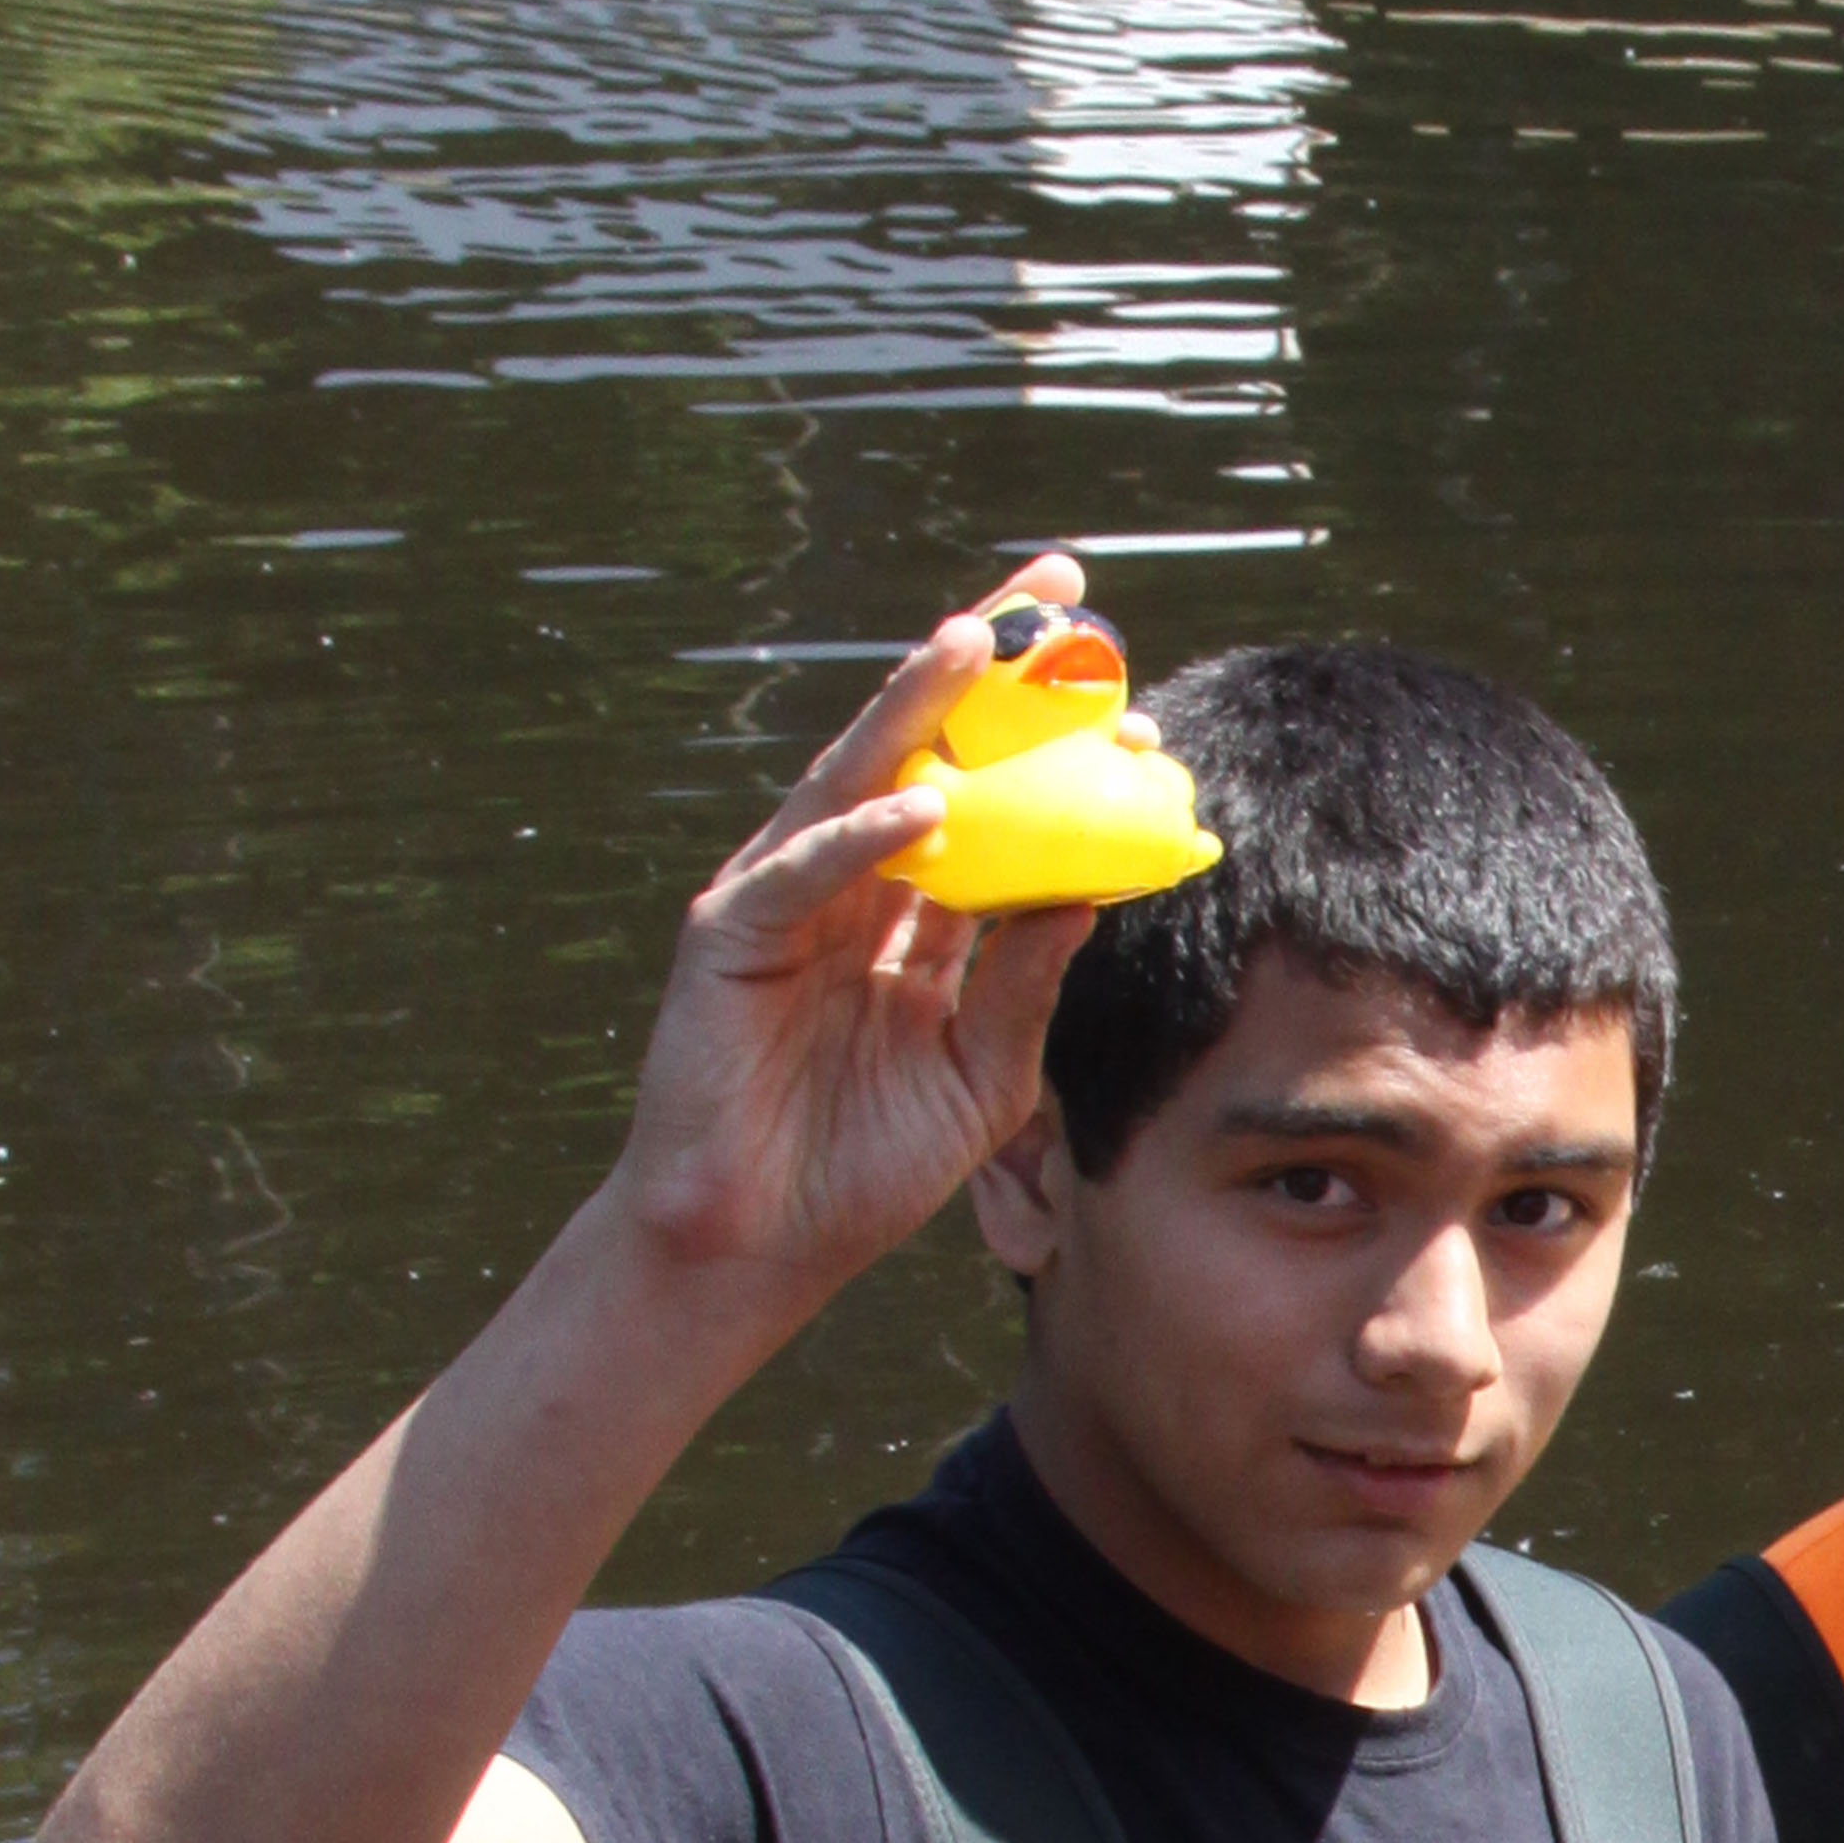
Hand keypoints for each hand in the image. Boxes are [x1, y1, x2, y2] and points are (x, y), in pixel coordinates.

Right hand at [603, 557, 1104, 1338]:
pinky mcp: (730, 938)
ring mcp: (783, 900)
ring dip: (914, 709)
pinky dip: (862, 837)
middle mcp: (846, 882)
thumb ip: (1026, 980)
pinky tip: (923, 806)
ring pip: (854, 780)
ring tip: (975, 644)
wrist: (759, 1248)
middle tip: (1052, 594)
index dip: (1035, 724)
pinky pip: (804, 871)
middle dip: (981, 666)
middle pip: (920, 748)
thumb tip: (1094, 888)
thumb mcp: (981, 1070)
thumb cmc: (861, 1168)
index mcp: (906, 906)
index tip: (1113, 667)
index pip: (981, 788)